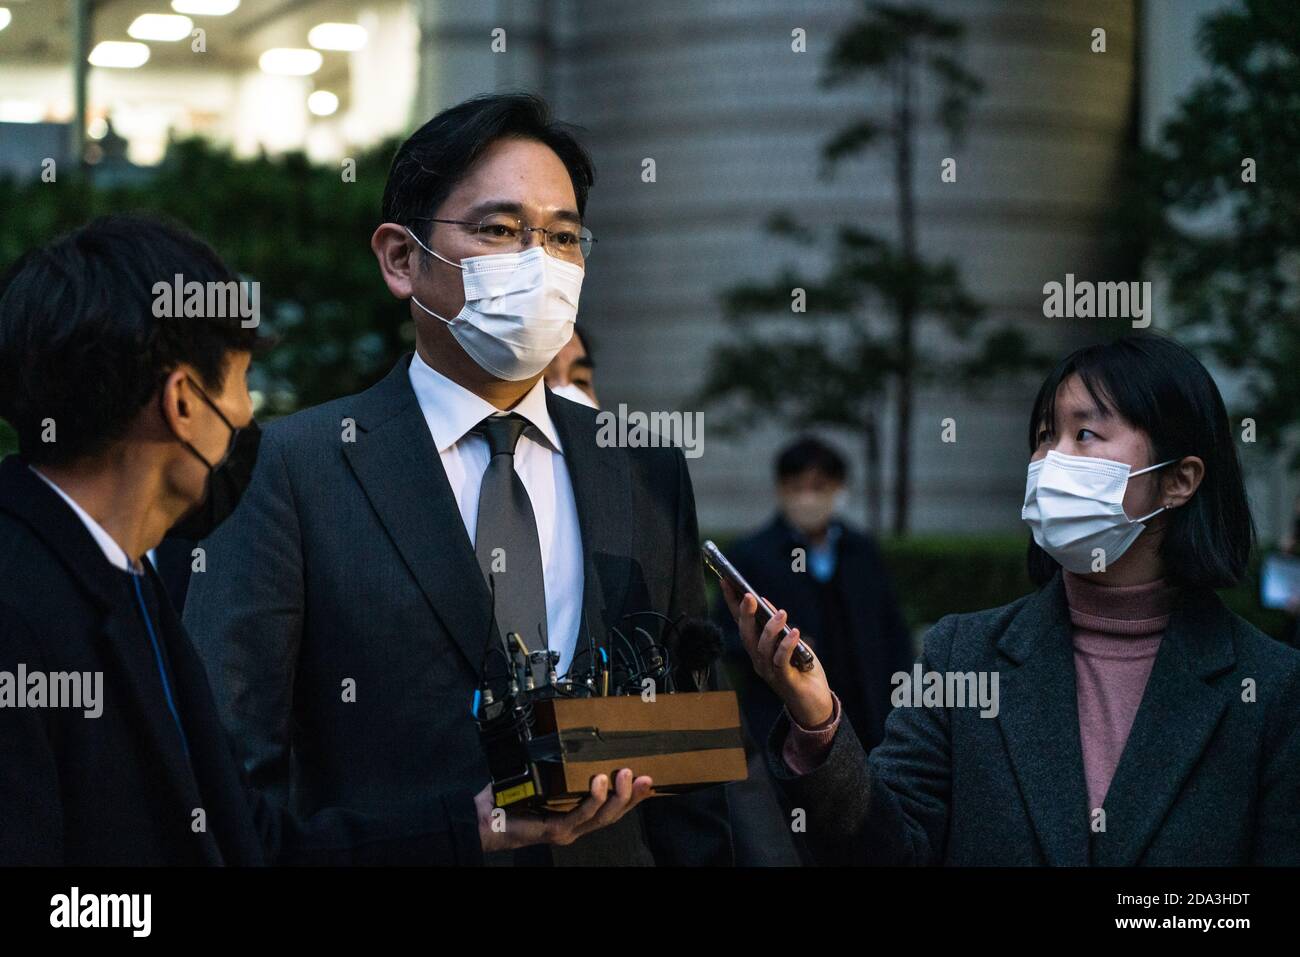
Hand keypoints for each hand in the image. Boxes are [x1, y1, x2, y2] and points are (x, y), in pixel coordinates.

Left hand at [475, 769, 653, 853]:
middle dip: (633, 797)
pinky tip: (600, 785)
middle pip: (614, 814)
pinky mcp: (554, 830)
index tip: (648, 780)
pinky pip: (579, 815)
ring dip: (618, 797)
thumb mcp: (541, 778)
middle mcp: (575, 824)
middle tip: (646, 778)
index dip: (632, 796)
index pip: (611, 807)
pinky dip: (592, 800)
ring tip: (626, 775)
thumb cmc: (509, 797)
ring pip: (602, 816)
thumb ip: (560, 767)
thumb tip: (572, 736)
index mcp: (575, 814)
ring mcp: (567, 829)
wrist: (484, 819)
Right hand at [719, 579, 833, 727]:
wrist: (814, 706)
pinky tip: (794, 632)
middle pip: (746, 635)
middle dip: (745, 614)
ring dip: (770, 629)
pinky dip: (786, 646)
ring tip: (781, 613)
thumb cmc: (802, 672)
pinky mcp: (785, 680)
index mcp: (757, 650)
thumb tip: (767, 604)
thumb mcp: (791, 644)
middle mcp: (758, 661)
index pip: (741, 623)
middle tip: (748, 595)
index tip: (727, 581)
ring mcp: (769, 672)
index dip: (732, 603)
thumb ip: (778, 628)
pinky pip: (781, 661)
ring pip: (762, 648)